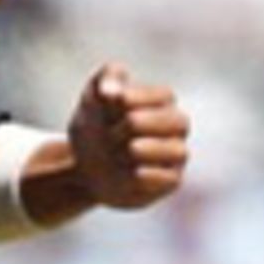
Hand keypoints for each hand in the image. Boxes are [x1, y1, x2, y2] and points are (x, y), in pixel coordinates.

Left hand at [66, 62, 188, 209]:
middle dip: (147, 123)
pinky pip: (170, 179)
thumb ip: (104, 80)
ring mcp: (171, 157)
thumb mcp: (92, 99)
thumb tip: (112, 91)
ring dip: (151, 150)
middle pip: (178, 122)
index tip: (114, 100)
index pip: (163, 96)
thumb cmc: (95, 127)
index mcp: (160, 104)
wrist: (84, 167)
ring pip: (179, 152)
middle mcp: (172, 129)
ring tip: (127, 149)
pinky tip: (133, 172)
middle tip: (120, 127)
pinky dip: (152, 175)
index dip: (140, 97)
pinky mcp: (166, 182)